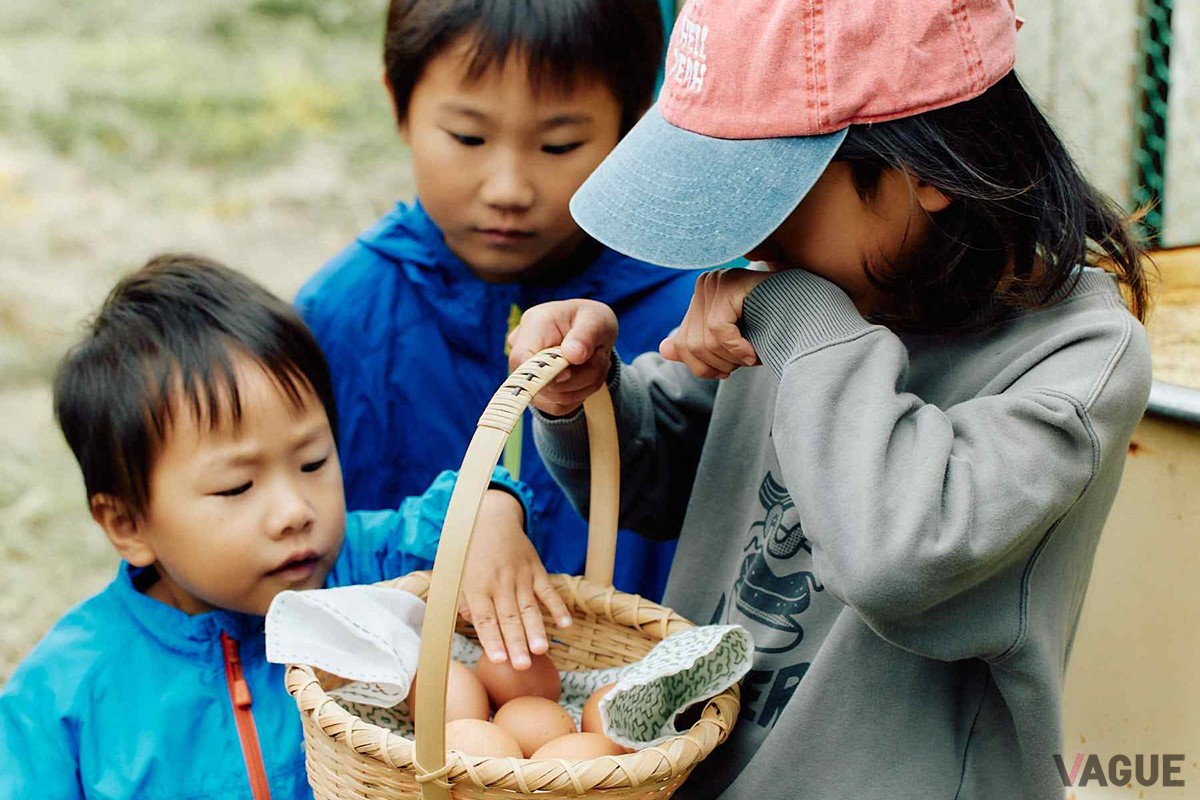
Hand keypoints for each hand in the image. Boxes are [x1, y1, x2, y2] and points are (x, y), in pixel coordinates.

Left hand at [458, 489, 571, 668]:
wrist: (491, 517)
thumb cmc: (469, 551)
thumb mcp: (456, 573)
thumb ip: (462, 600)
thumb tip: (471, 621)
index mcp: (477, 586)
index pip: (485, 619)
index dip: (492, 640)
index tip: (499, 660)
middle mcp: (500, 583)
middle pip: (509, 618)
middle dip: (516, 643)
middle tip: (522, 666)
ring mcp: (520, 576)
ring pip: (529, 608)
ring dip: (536, 630)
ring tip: (541, 651)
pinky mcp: (536, 569)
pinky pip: (548, 590)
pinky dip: (557, 607)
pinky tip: (565, 625)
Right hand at [507, 299, 618, 416]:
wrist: (590, 332)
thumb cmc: (591, 321)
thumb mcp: (596, 319)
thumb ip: (585, 336)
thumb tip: (572, 355)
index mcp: (534, 326)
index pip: (521, 358)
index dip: (542, 373)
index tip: (569, 372)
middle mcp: (523, 351)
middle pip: (542, 385)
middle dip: (580, 377)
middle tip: (599, 356)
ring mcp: (527, 375)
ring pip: (556, 399)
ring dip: (585, 385)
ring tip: (596, 361)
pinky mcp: (538, 395)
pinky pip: (560, 407)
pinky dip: (581, 395)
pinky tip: (587, 374)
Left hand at [660, 268, 769, 378]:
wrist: (812, 312)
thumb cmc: (775, 328)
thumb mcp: (733, 343)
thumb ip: (700, 344)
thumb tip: (663, 349)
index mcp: (702, 296)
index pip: (683, 343)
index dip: (702, 367)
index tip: (726, 372)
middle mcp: (705, 283)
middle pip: (690, 345)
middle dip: (718, 365)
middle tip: (742, 366)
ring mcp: (716, 281)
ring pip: (703, 341)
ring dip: (731, 359)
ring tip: (752, 357)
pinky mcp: (729, 284)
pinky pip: (718, 330)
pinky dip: (736, 349)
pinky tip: (753, 353)